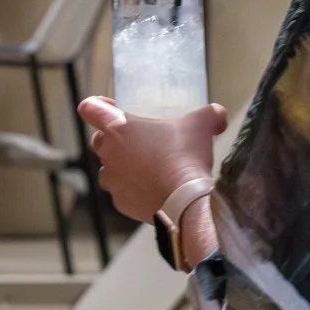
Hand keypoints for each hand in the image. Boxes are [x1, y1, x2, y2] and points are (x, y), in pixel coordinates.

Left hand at [77, 97, 226, 224]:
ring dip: (124, 166)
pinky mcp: (120, 203)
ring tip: (148, 166)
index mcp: (118, 128)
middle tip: (138, 139)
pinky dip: (133, 189)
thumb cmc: (186, 156)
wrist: (185, 201)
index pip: (91, 109)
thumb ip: (209, 114)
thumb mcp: (202, 124)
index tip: (107, 107)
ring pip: (110, 169)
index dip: (96, 106)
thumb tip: (219, 115)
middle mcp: (108, 154)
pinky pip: (122, 192)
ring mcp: (112, 180)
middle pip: (99, 140)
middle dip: (114, 138)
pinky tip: (153, 188)